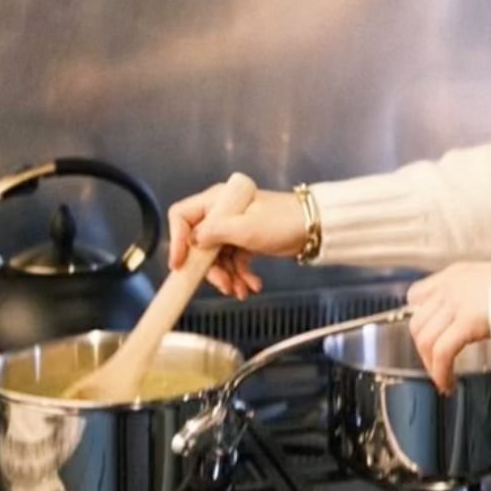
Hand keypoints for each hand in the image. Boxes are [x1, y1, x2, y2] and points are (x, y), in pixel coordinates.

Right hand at [167, 182, 305, 299]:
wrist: (314, 228)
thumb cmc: (283, 221)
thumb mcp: (245, 228)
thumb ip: (214, 233)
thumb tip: (192, 241)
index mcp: (218, 201)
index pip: (182, 216)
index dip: (176, 240)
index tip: (180, 264)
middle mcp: (222, 212)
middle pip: (198, 243)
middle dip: (208, 268)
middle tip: (221, 284)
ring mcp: (233, 228)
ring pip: (216, 257)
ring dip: (226, 277)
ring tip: (239, 290)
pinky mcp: (245, 241)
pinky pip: (233, 261)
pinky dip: (239, 275)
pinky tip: (251, 286)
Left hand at [407, 261, 490, 394]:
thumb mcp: (489, 282)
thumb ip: (474, 296)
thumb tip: (473, 316)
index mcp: (454, 276)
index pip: (416, 295)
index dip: (418, 319)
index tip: (426, 337)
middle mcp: (449, 287)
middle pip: (417, 322)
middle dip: (423, 349)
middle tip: (435, 365)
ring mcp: (456, 303)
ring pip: (425, 339)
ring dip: (430, 365)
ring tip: (442, 378)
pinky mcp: (466, 321)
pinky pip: (442, 351)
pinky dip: (440, 372)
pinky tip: (448, 383)